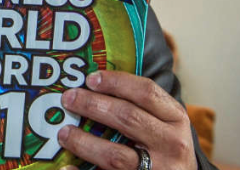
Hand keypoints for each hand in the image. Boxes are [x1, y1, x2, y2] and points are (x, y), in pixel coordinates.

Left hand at [57, 71, 196, 169]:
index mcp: (176, 119)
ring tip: (64, 133)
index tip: (90, 78)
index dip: (116, 82)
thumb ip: (138, 106)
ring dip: (84, 142)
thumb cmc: (166, 148)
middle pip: (127, 118)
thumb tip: (92, 86)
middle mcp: (172, 145)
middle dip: (92, 105)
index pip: (146, 92)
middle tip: (68, 99)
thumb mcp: (164, 124)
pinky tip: (68, 166)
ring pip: (115, 155)